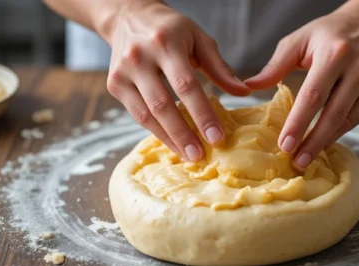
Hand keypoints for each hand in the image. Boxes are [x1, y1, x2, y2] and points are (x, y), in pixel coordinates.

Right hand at [100, 1, 249, 160]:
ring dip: (169, 138)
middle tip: (201, 156)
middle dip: (183, 133)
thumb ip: (220, 67)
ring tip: (189, 155)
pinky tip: (173, 143)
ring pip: (146, 114)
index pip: (186, 85)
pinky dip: (156, 131)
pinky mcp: (115, 84)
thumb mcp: (199, 38)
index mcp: (165, 43)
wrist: (128, 16)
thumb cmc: (171, 30)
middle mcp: (140, 57)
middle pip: (162, 104)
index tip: (217, 137)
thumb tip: (243, 92)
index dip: (202, 114)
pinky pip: (136, 114)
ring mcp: (123, 72)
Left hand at [245, 7, 358, 169]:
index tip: (285, 145)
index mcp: (334, 54)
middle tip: (296, 162)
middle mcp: (357, 70)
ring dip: (325, 142)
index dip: (299, 122)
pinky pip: (355, 120)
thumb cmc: (327, 35)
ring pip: (346, 121)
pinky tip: (322, 143)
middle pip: (333, 114)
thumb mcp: (298, 41)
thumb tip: (249, 87)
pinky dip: (338, 133)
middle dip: (313, 141)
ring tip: (306, 159)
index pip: (314, 95)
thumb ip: (275, 65)